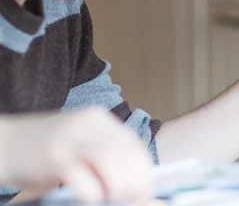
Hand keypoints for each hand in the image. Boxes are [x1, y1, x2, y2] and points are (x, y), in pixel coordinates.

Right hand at [0, 107, 152, 201]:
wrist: (5, 143)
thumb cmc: (46, 151)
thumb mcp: (81, 144)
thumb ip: (105, 156)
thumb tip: (134, 183)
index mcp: (99, 119)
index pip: (134, 143)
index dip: (144, 170)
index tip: (145, 189)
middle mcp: (87, 124)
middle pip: (126, 152)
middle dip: (134, 180)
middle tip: (132, 198)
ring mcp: (70, 138)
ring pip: (110, 160)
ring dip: (117, 186)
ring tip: (113, 199)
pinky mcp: (52, 155)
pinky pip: (82, 176)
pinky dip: (92, 192)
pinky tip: (91, 198)